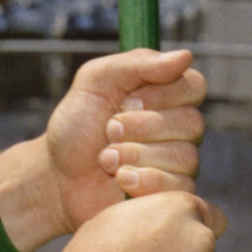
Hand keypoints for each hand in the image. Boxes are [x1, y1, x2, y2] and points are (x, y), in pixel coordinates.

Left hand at [0, 48, 208, 251]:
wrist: (56, 174)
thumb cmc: (76, 124)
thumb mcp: (95, 80)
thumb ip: (138, 64)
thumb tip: (186, 56)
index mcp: (166, 95)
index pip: (195, 86)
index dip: (163, 95)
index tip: (126, 101)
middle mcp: (178, 128)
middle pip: (192, 123)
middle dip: (141, 127)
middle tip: (108, 130)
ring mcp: (178, 163)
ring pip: (185, 157)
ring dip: (136, 155)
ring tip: (106, 158)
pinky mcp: (171, 195)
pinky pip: (180, 188)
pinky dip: (144, 181)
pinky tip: (120, 178)